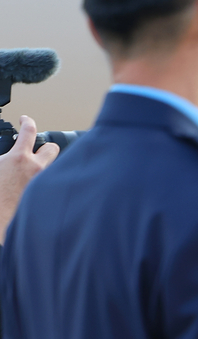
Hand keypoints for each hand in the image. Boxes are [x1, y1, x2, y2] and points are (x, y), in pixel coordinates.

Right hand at [0, 115, 57, 242]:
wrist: (0, 219)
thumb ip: (3, 157)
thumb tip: (5, 155)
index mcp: (20, 158)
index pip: (29, 130)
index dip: (27, 120)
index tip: (25, 119)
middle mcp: (37, 169)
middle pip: (52, 147)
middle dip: (45, 146)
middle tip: (35, 150)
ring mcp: (44, 182)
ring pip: (52, 167)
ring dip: (44, 166)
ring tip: (32, 171)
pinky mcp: (46, 195)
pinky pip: (49, 183)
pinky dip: (44, 182)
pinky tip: (32, 186)